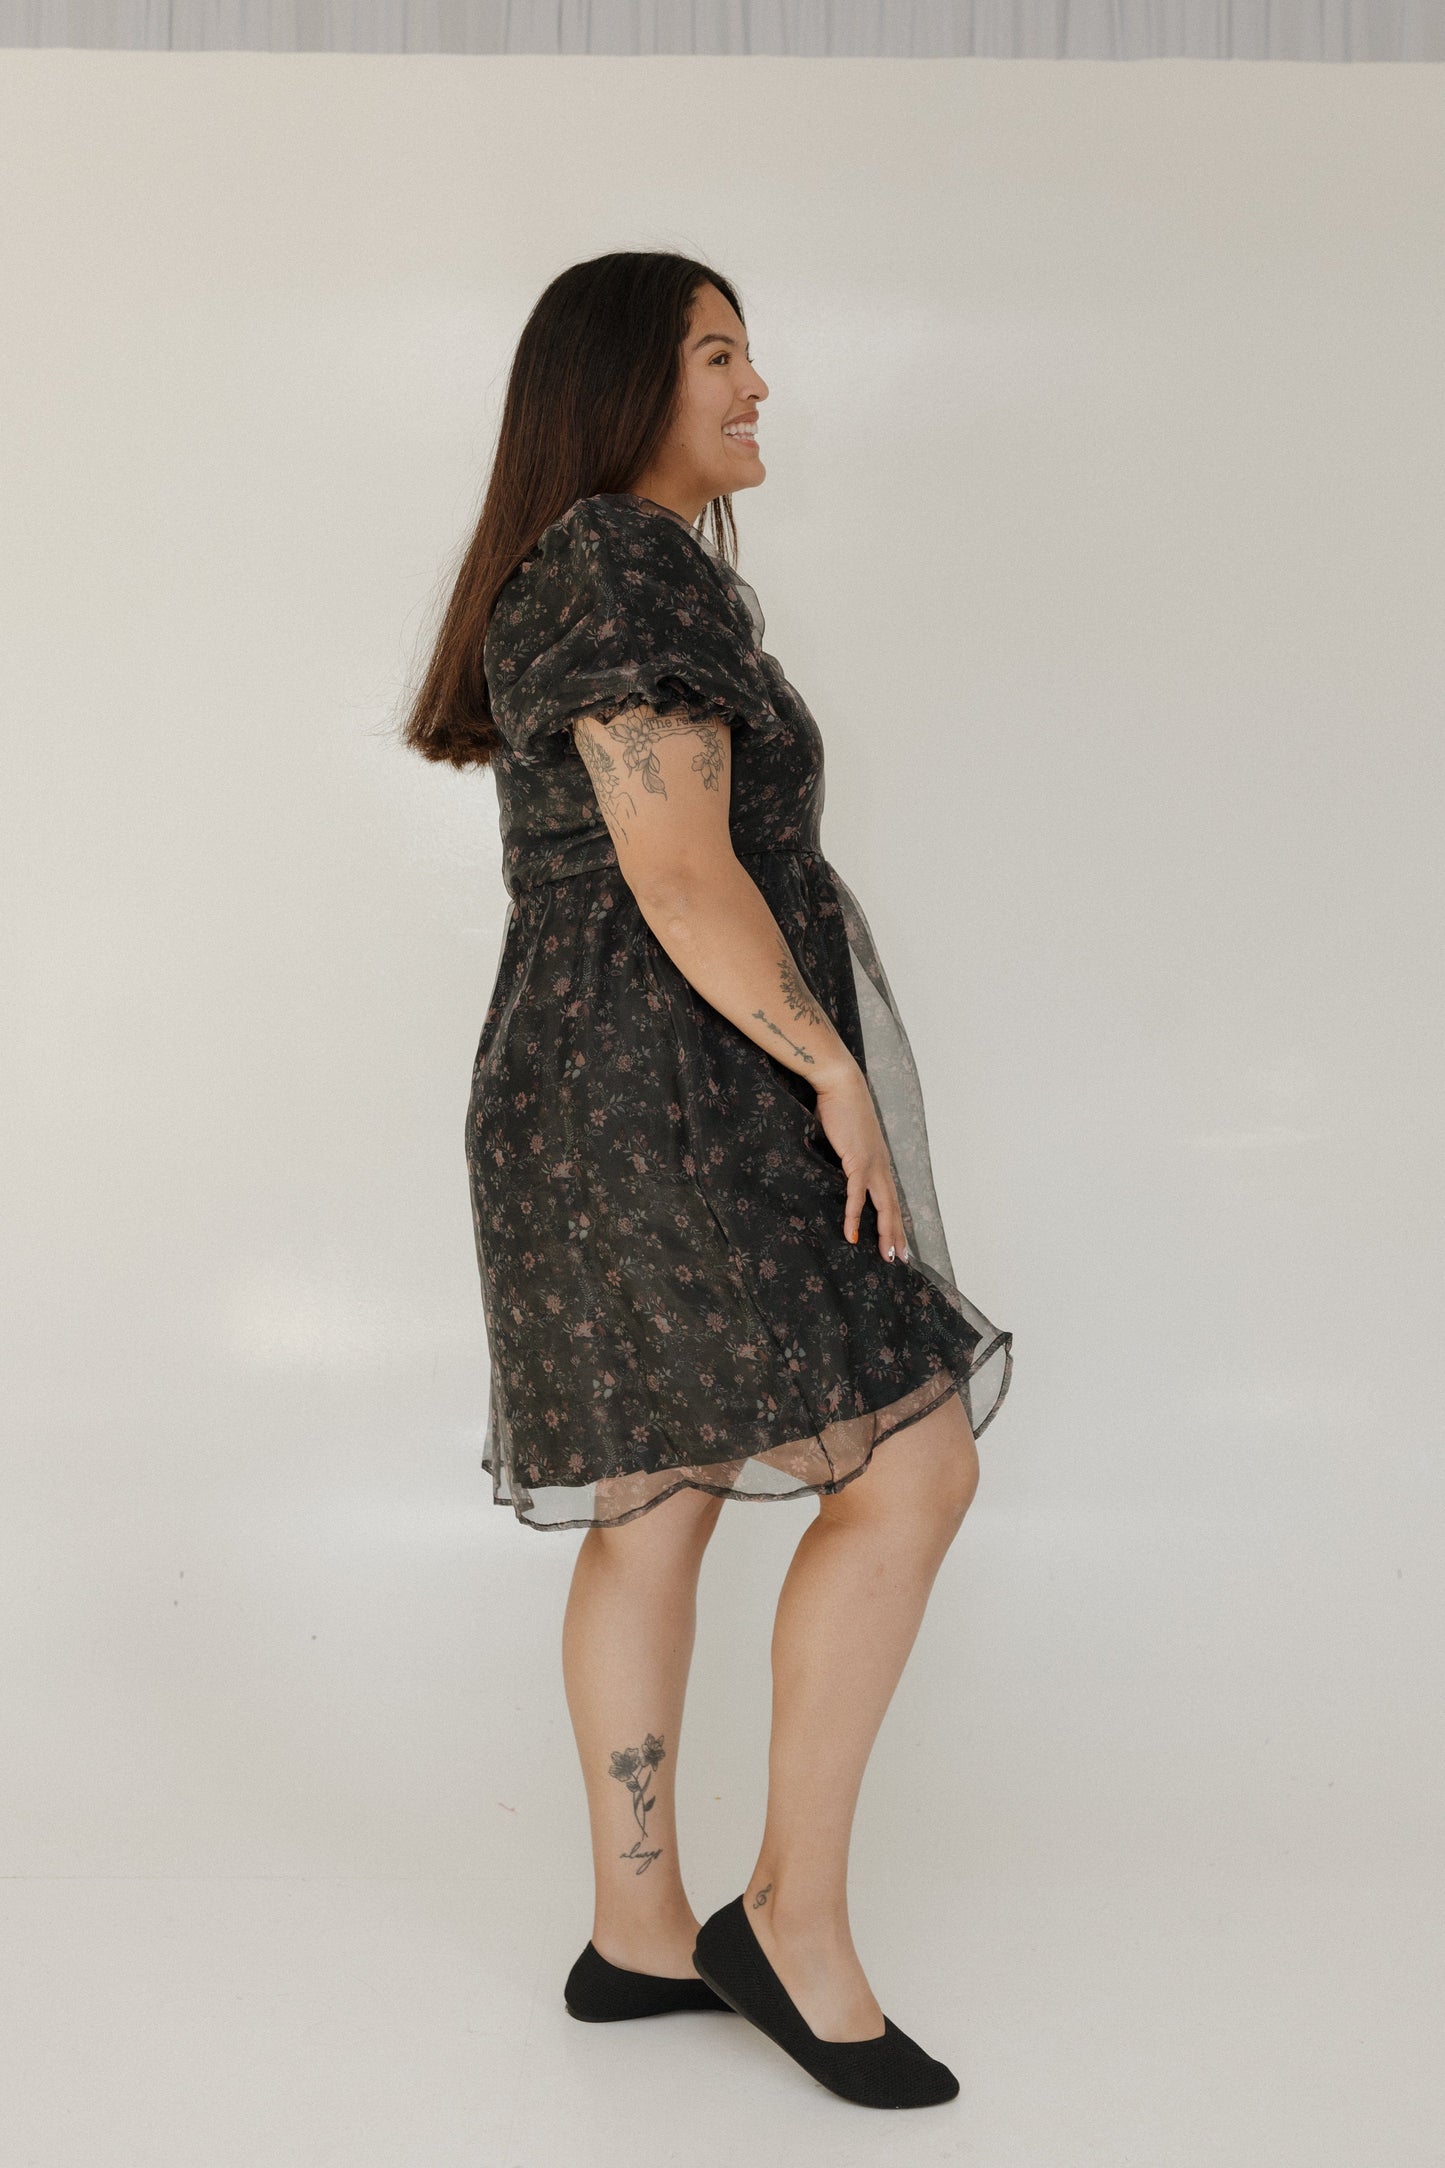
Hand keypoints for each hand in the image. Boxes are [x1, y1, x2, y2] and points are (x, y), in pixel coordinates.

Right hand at [812, 1058, 909, 1261]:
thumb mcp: (847, 1138)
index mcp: (879, 1160)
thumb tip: (840, 1167)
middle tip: (900, 1260)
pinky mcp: (857, 1160)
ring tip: (887, 1256)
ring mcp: (872, 1163)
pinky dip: (855, 1217)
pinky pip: (856, 1195)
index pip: (891, 1197)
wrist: (840, 1084)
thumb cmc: (840, 1107)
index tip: (899, 1242)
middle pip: (893, 1207)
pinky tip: (852, 1235)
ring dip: (886, 1233)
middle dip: (897, 1236)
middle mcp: (881, 1165)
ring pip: (883, 1206)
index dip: (896, 1221)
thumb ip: (847, 1155)